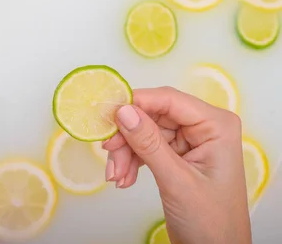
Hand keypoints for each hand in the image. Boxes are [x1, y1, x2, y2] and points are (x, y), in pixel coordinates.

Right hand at [103, 87, 250, 243]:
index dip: (136, 103)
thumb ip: (149, 143)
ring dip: (126, 152)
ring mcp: (190, 141)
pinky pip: (146, 146)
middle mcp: (204, 127)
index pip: (169, 100)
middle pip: (153, 115)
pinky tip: (124, 178)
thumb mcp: (176, 181)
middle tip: (108, 153)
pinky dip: (132, 161)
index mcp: (216, 125)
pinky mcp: (177, 154)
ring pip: (145, 131)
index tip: (107, 115)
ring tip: (116, 176)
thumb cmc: (211, 222)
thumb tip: (124, 111)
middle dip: (128, 136)